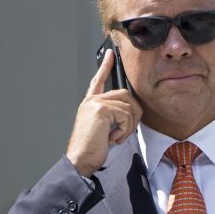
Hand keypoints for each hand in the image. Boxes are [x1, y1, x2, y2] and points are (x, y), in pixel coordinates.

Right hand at [66, 48, 141, 175]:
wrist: (81, 159)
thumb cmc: (91, 149)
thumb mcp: (103, 129)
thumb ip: (112, 116)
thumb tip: (130, 113)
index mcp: (90, 104)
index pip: (98, 81)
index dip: (105, 66)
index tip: (110, 54)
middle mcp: (91, 100)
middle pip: (125, 95)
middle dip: (134, 114)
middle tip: (126, 131)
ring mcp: (95, 103)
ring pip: (128, 106)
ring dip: (128, 126)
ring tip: (116, 137)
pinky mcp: (101, 109)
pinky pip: (125, 115)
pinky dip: (124, 130)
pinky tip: (113, 139)